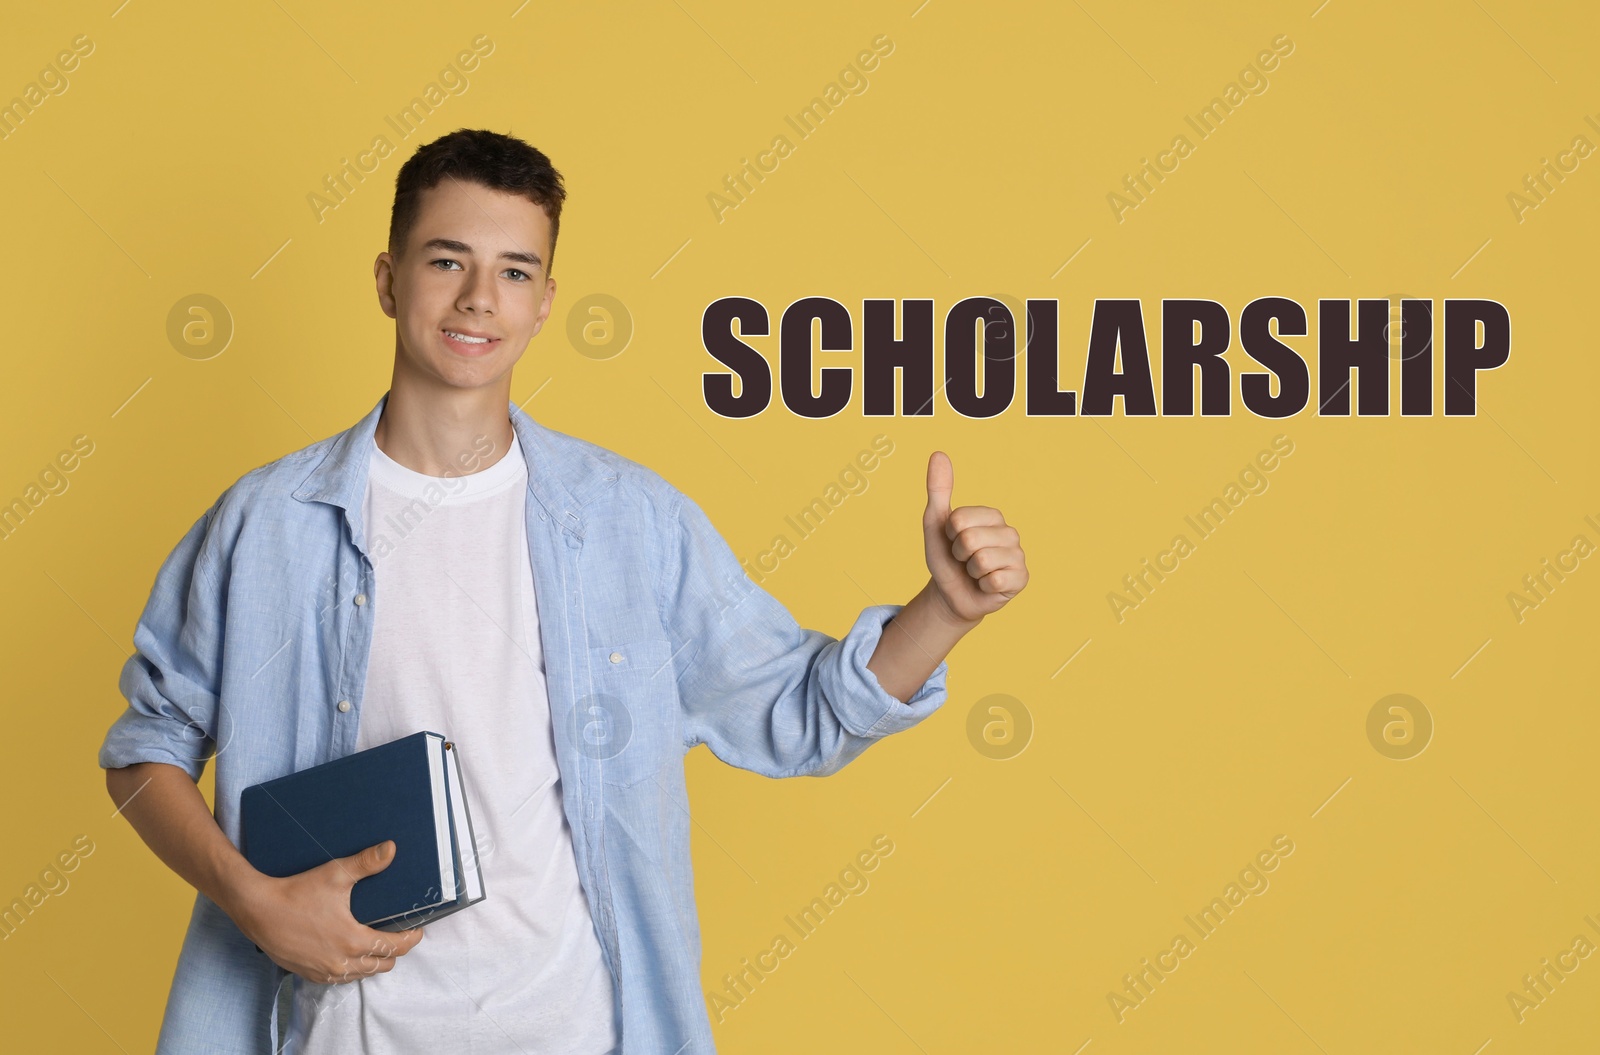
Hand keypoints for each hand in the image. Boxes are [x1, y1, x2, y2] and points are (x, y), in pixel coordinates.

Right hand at [229, 840, 423, 984]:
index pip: (395, 947)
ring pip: (362, 974)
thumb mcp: (335, 875)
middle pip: (383, 965)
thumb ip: (366, 863)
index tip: (418, 929)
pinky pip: (340, 979)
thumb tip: (390, 849)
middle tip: (396, 931)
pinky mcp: (309, 974)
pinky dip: (351, 968)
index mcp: (353, 941)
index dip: (411, 939)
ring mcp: (324, 972)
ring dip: (373, 961)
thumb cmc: (297, 892)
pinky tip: (348, 951)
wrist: (257, 910)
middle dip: (394, 950)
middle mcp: (341, 963)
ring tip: (374, 940)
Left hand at [922, 451, 1027, 624]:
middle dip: (959, 554)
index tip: (953, 541)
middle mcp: (1009, 532)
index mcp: (992, 515)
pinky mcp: (1020, 579)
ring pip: (982, 560)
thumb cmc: (946, 558)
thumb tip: (938, 454)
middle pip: (970, 540)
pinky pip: (995, 580)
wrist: (950, 594)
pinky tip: (986, 585)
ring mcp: (1017, 556)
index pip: (959, 520)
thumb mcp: (936, 523)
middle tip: (963, 560)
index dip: (949, 535)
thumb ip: (939, 489)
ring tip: (974, 572)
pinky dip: (983, 586)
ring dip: (970, 572)